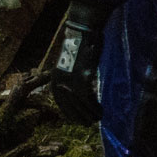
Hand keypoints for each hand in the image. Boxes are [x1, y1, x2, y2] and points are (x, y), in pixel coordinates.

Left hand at [49, 0, 114, 124]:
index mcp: (55, 80)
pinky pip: (89, 100)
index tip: (79, 121)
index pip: (61, 105)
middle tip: (90, 123)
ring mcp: (71, 83)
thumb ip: (72, 79)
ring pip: (81, 106)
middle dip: (81, 117)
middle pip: (71, 108)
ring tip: (98, 118)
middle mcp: (60, 84)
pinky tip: (101, 111)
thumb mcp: (70, 66)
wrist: (82, 33)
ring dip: (90, 114)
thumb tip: (80, 93)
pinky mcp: (82, 81)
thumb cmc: (78, 47)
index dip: (71, 114)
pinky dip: (95, 107)